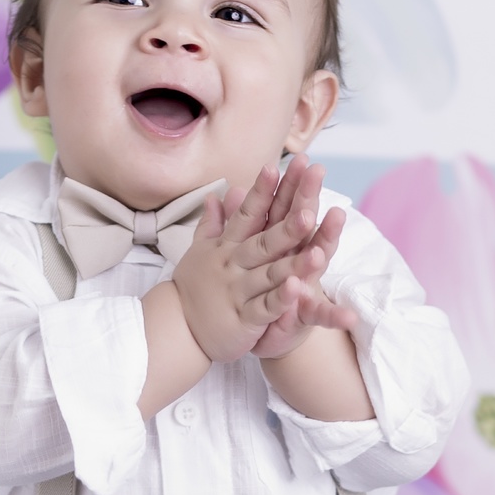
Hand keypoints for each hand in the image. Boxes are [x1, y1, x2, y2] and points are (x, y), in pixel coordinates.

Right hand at [171, 166, 320, 362]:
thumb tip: (215, 194)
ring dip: (294, 263)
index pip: (246, 214)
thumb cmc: (193, 288)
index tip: (276, 166)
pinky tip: (298, 289)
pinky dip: (281, 299)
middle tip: (310, 203)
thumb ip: (212, 223)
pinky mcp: (244, 319)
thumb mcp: (199, 251)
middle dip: (288, 224)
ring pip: (270, 274)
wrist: (175, 328)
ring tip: (318, 251)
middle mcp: (233, 265)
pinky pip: (265, 308)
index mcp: (226, 247)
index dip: (261, 191)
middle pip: (264, 241)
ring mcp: (238, 292)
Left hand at [250, 155, 357, 358]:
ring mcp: (307, 285)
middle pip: (305, 224)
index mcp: (281, 245)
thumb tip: (230, 192)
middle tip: (319, 172)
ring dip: (326, 240)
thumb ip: (240, 225)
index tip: (300, 158)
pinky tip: (346, 313)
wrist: (268, 336)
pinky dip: (332, 313)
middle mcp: (298, 259)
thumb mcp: (246, 256)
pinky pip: (320, 313)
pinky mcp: (308, 316)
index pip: (286, 208)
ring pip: (318, 261)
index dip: (292, 184)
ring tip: (336, 219)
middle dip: (311, 197)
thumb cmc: (260, 290)